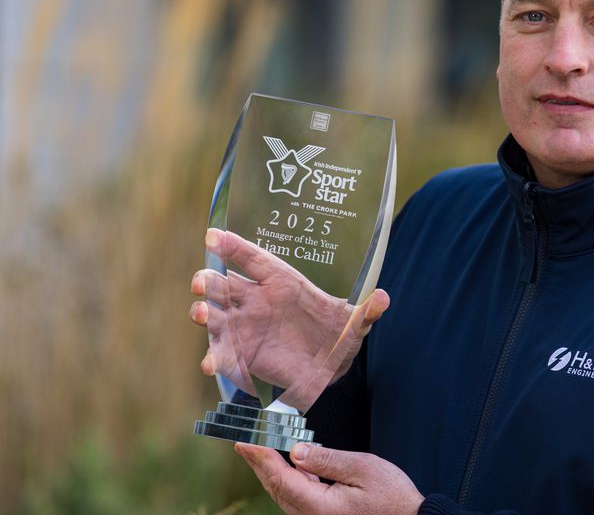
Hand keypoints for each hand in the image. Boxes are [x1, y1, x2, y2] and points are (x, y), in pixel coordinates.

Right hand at [190, 228, 388, 409]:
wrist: (328, 366)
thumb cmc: (336, 333)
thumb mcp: (355, 323)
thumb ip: (367, 312)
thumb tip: (384, 298)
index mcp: (281, 283)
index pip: (253, 259)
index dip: (234, 246)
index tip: (214, 236)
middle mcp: (255, 301)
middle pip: (224, 285)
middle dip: (209, 281)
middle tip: (202, 282)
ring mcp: (244, 328)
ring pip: (214, 316)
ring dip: (202, 313)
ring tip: (200, 313)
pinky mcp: (240, 357)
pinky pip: (221, 355)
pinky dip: (213, 359)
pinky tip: (210, 364)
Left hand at [236, 442, 423, 514]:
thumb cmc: (392, 497)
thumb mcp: (362, 469)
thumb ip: (327, 460)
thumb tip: (296, 451)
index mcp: (320, 506)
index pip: (281, 478)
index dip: (262, 457)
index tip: (247, 440)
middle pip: (277, 488)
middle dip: (258, 464)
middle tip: (243, 442)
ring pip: (284, 495)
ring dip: (269, 472)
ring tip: (257, 451)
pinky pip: (297, 498)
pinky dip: (286, 479)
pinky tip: (285, 465)